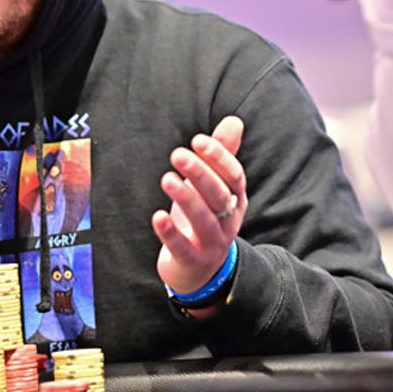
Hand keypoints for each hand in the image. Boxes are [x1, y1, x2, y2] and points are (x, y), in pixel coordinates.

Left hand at [151, 116, 246, 313]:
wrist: (202, 271)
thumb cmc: (205, 218)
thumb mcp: (214, 187)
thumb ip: (223, 155)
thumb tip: (234, 120)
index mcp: (235, 200)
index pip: (234, 176)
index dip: (219, 158)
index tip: (198, 140)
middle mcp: (228, 221)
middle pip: (219, 196)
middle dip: (201, 174)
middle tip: (178, 154)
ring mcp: (212, 243)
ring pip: (203, 220)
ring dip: (186, 198)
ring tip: (166, 179)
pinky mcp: (192, 260)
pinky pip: (183, 247)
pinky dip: (170, 232)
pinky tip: (157, 216)